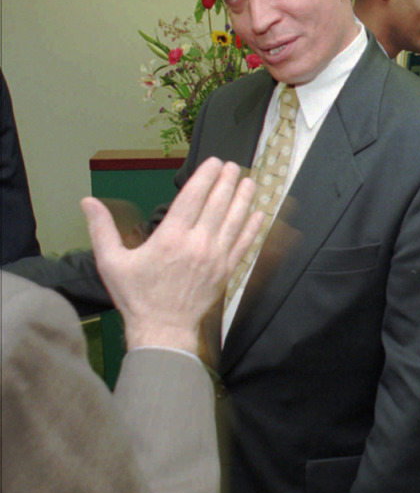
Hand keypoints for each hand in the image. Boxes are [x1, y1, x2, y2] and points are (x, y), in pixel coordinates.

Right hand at [82, 157, 261, 352]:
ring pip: (235, 221)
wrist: (162, 330)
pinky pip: (244, 244)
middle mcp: (198, 244)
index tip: (215, 163)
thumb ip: (102, 229)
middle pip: (218, 204)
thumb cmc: (136, 296)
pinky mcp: (227, 271)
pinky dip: (253, 227)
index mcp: (170, 238)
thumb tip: (87, 200)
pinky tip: (260, 213)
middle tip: (234, 166)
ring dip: (244, 199)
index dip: (206, 177)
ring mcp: (216, 258)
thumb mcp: (112, 262)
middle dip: (228, 182)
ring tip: (250, 182)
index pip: (193, 198)